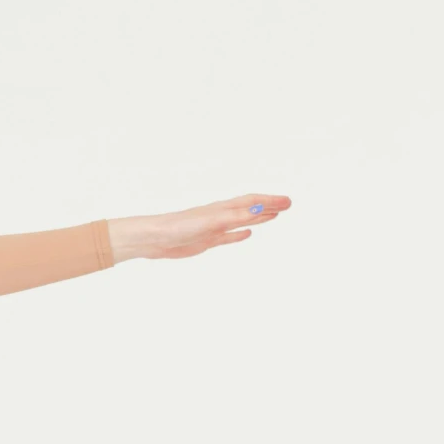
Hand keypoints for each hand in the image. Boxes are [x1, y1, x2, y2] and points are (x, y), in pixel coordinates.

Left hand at [107, 194, 290, 261]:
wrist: (155, 239)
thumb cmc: (179, 227)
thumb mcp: (211, 222)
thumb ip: (234, 217)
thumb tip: (258, 211)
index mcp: (222, 208)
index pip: (252, 202)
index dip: (270, 202)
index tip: (288, 202)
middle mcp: (220, 216)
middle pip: (250, 209)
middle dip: (269, 207)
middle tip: (288, 205)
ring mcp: (214, 228)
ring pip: (242, 221)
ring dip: (259, 218)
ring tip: (275, 216)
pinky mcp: (206, 241)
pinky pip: (228, 237)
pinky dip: (240, 235)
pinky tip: (247, 234)